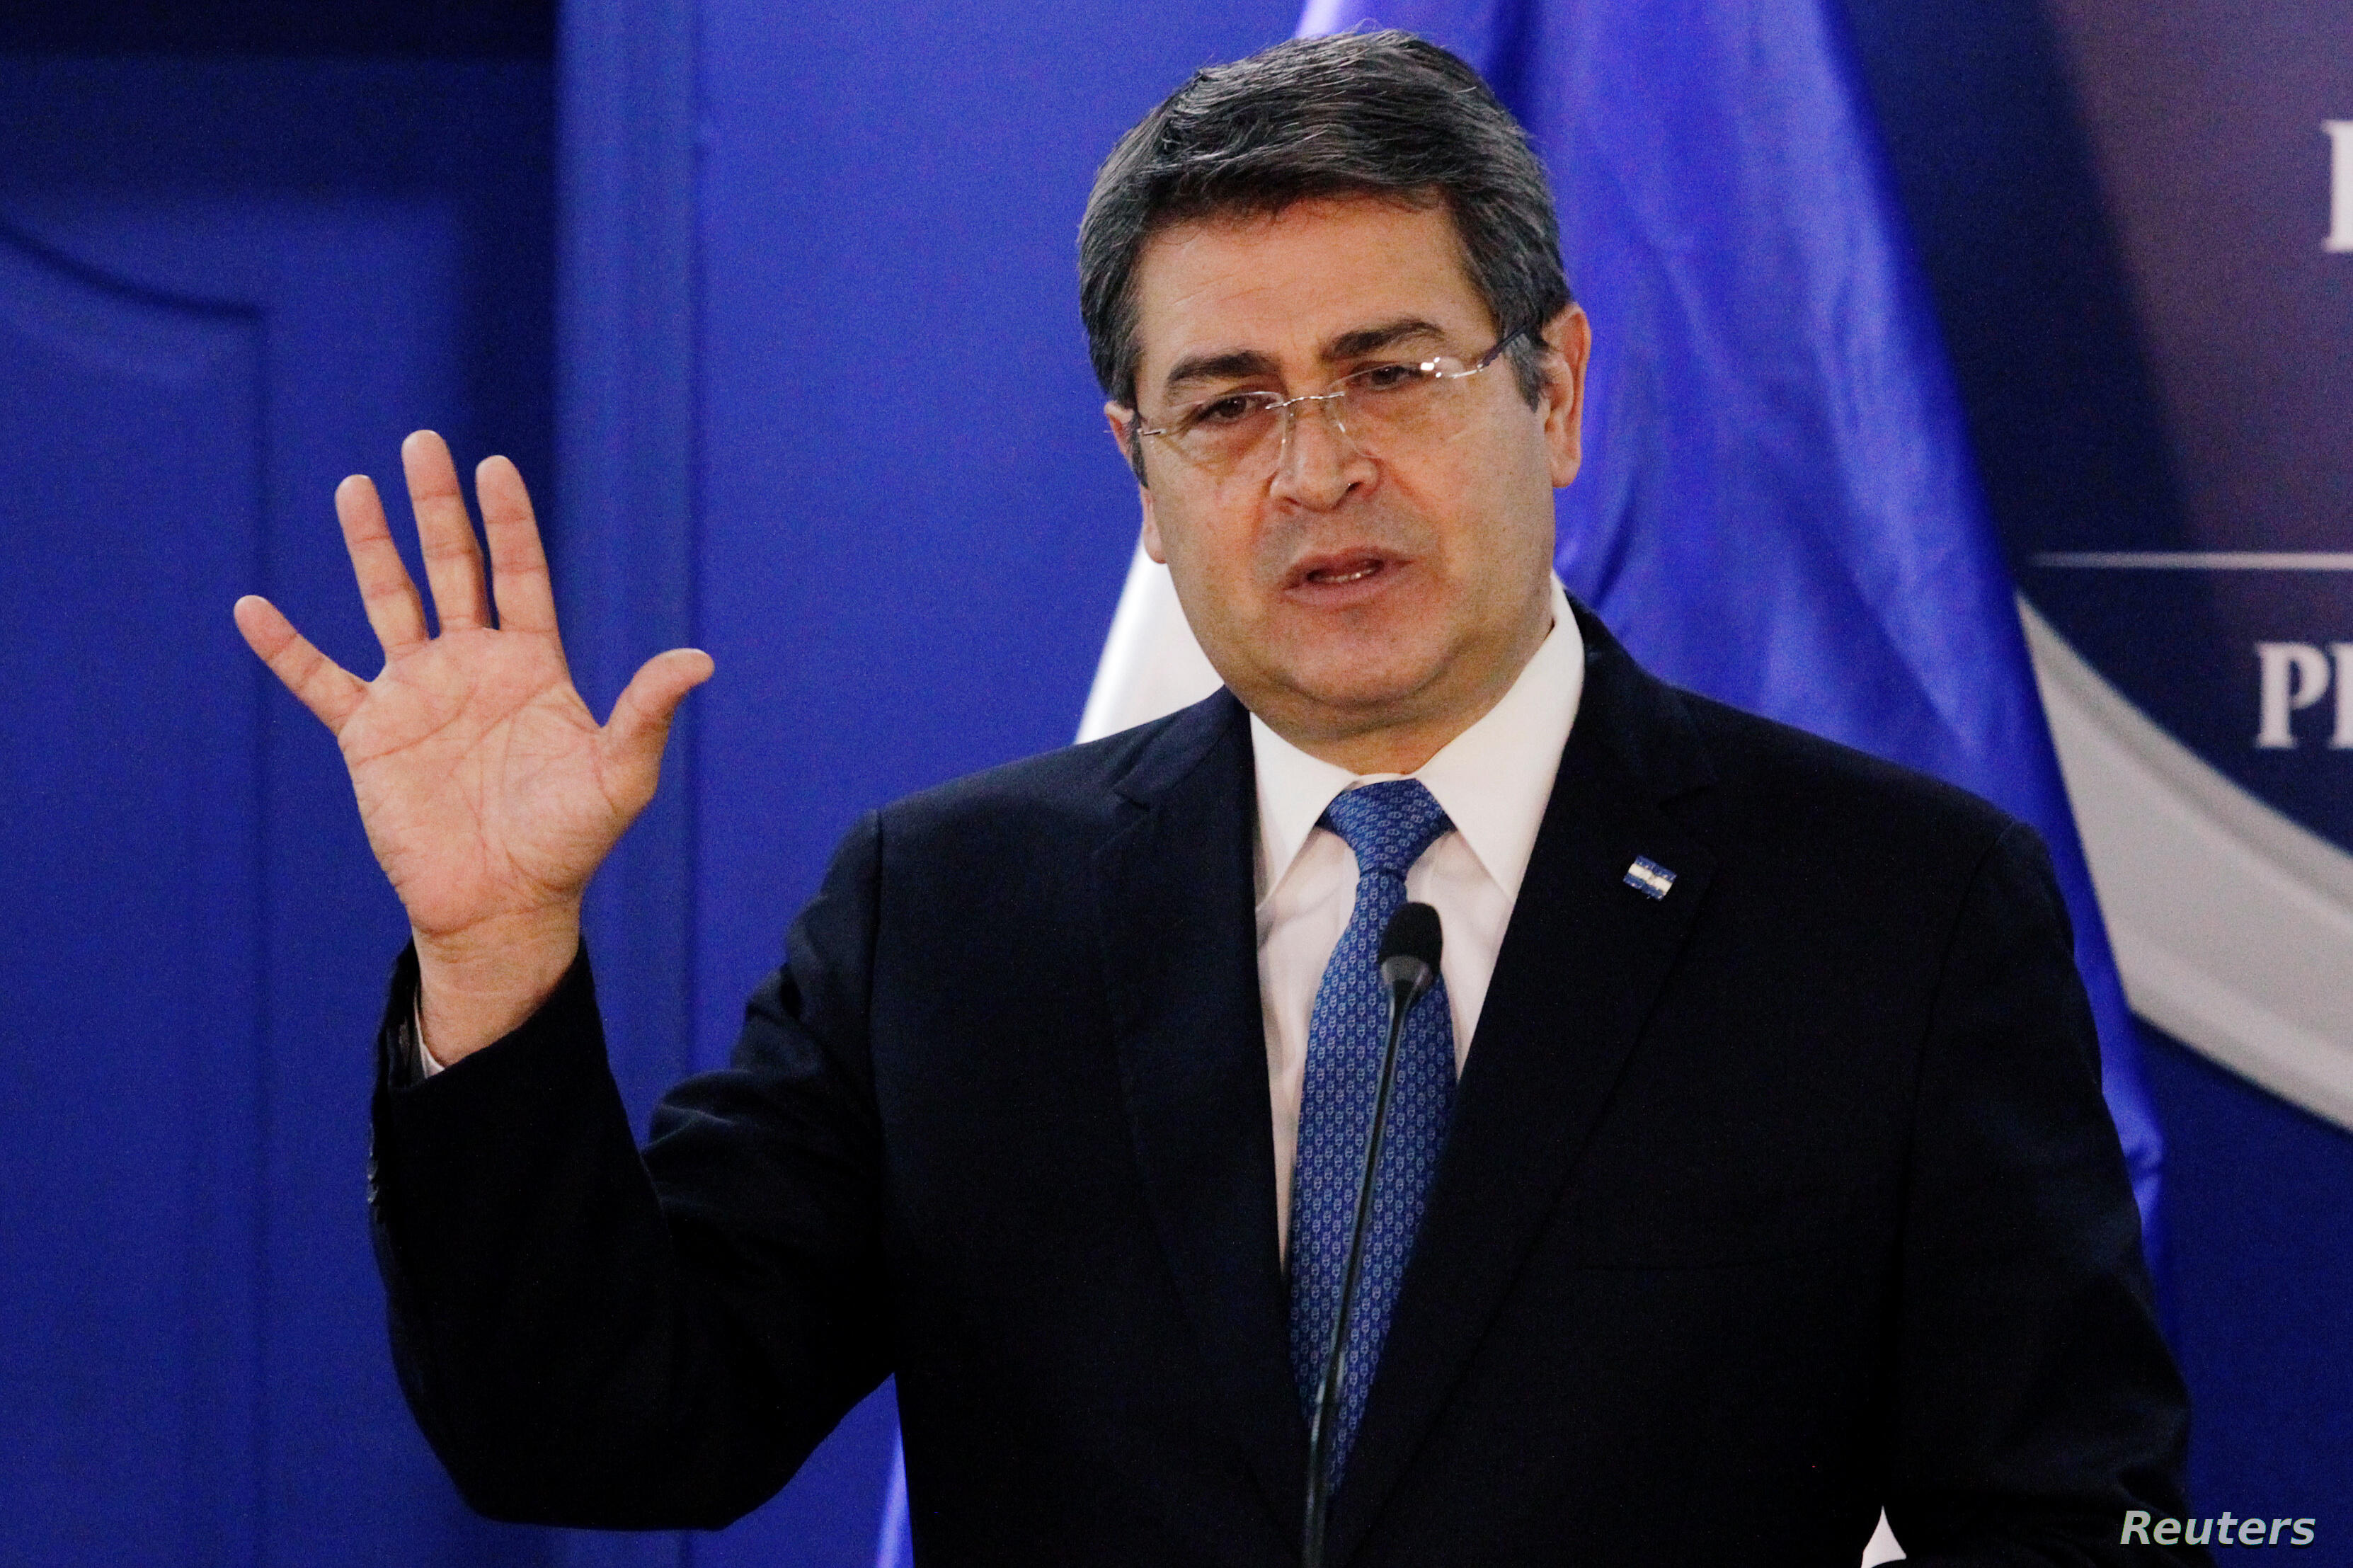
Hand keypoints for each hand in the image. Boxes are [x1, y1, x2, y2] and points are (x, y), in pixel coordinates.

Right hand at [234, 431, 712, 1060]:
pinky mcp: (369, 735)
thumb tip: (700, 659)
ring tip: (354, 485)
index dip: (506, 522)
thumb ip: (647, 711)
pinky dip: (285, 648)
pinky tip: (252, 609)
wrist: (504, 905)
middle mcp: (472, 667)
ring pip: (388, 601)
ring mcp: (417, 695)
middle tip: (423, 443)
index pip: (518, 575)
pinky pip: (318, 681)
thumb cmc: (569, 843)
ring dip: (370, 546)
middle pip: (452, 568)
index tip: (493, 466)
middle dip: (437, 508)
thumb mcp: (618, 774)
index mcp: (531, 667)